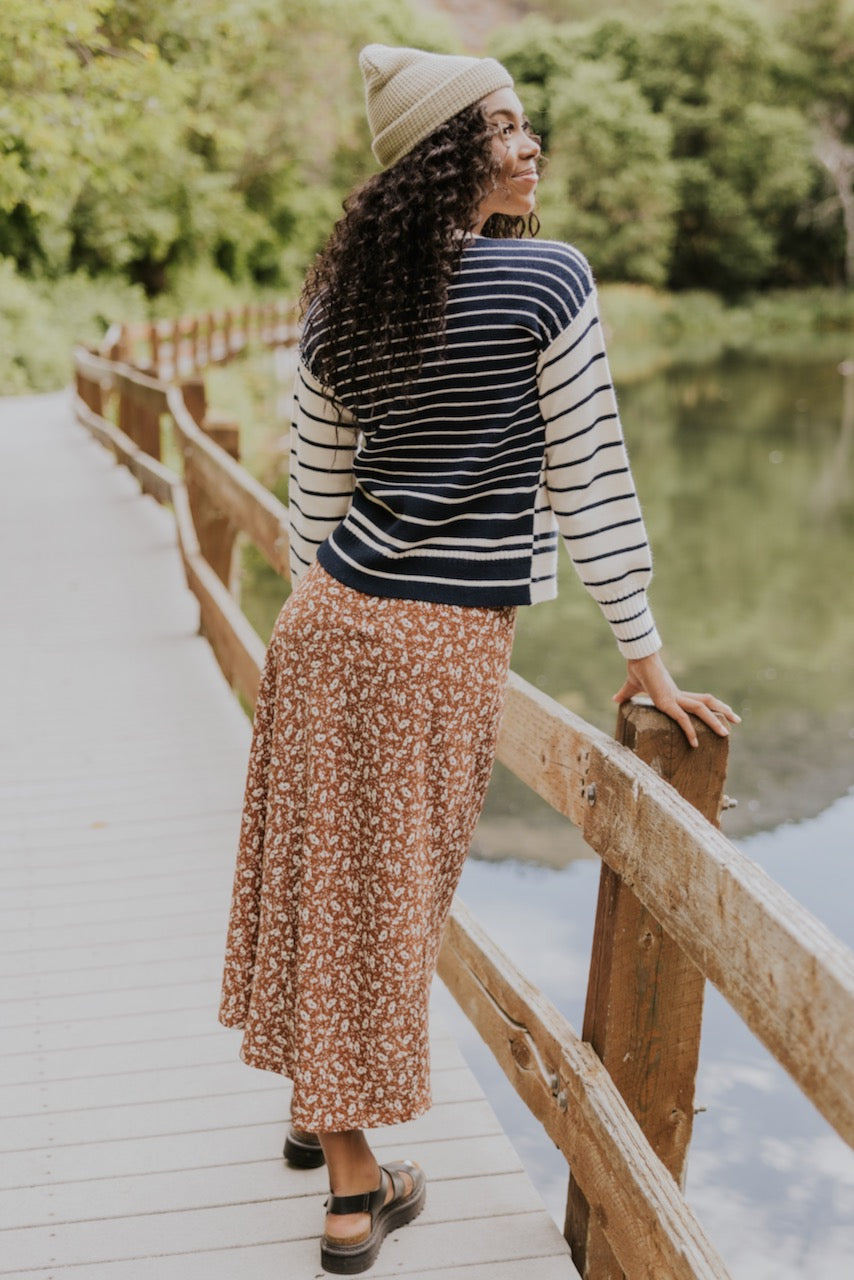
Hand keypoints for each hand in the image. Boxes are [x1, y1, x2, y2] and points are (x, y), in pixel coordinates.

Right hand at [612, 650, 739, 748]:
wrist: (637, 658)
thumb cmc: (636, 669)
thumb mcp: (631, 687)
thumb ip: (626, 695)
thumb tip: (615, 699)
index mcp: (675, 694)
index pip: (700, 699)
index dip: (713, 706)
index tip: (724, 714)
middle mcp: (679, 696)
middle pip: (708, 702)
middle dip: (724, 711)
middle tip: (738, 720)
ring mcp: (675, 699)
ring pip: (702, 709)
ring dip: (715, 721)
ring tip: (727, 733)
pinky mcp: (667, 702)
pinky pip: (682, 718)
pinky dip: (690, 731)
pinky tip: (695, 744)